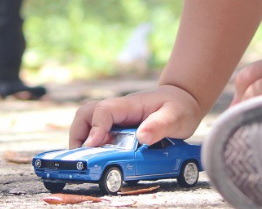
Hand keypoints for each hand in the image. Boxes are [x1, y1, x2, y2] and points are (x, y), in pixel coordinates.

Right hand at [69, 84, 202, 148]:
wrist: (183, 101)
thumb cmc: (179, 107)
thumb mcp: (175, 117)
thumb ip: (160, 126)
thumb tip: (143, 137)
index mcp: (129, 105)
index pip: (103, 111)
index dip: (95, 127)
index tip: (94, 145)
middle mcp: (117, 111)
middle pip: (85, 115)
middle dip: (78, 134)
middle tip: (83, 157)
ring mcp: (116, 119)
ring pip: (87, 123)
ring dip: (82, 140)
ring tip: (88, 160)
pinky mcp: (117, 128)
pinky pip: (97, 133)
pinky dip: (92, 145)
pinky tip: (101, 159)